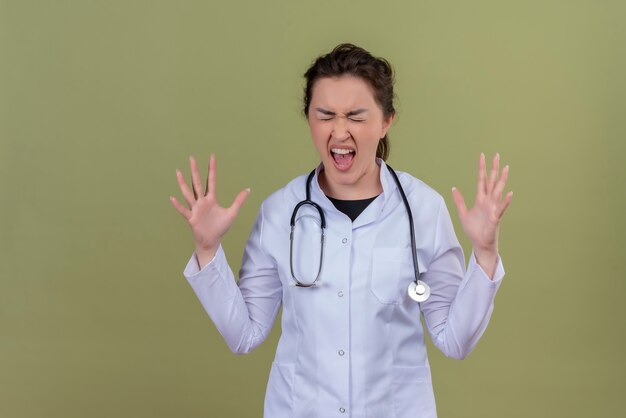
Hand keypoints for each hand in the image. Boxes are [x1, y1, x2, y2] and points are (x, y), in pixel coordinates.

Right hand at [170, 154, 250, 253]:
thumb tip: (248, 189)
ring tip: (178, 172)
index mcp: (211, 199)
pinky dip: (178, 205)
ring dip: (183, 183)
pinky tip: (172, 197)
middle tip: (192, 157)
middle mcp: (202, 201)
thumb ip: (239, 201)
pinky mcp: (192, 218)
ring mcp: (195, 209)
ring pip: (188, 194)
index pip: (211, 180)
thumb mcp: (232, 213)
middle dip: (195, 170)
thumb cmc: (220, 227)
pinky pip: (184, 210)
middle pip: (198, 183)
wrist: (212, 240)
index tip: (212, 156)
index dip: (212, 169)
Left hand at [451, 153, 511, 275]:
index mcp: (481, 199)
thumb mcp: (463, 213)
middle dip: (494, 169)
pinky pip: (501, 208)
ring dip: (502, 180)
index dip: (481, 168)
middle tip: (496, 155)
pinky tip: (510, 193)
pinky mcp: (495, 218)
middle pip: (492, 182)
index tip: (482, 156)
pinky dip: (505, 201)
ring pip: (498, 191)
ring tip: (506, 168)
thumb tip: (453, 188)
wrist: (480, 244)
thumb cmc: (474, 230)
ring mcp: (493, 209)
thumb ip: (459, 201)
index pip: (481, 180)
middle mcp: (488, 201)